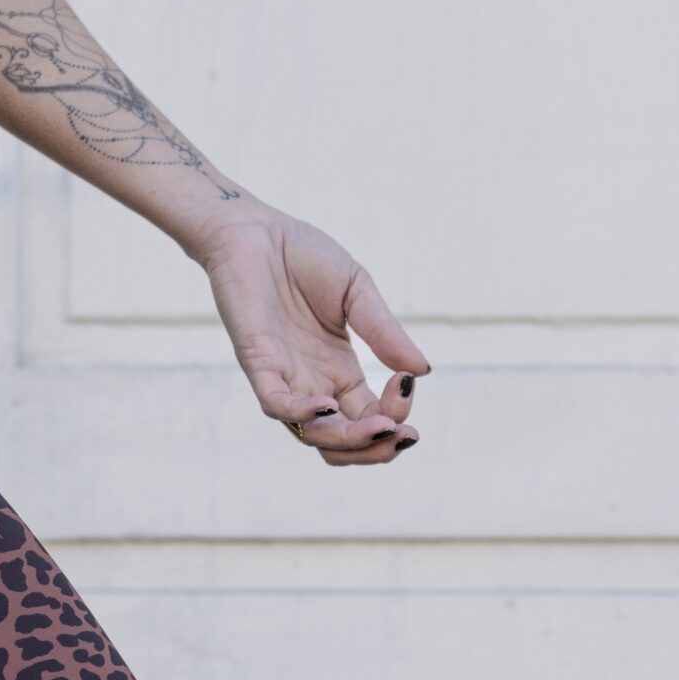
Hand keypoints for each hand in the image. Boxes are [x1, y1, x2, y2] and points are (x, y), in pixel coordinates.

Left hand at [200, 211, 428, 465]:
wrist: (257, 232)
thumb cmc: (304, 259)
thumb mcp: (357, 294)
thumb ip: (384, 333)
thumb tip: (422, 371)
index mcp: (340, 371)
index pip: (370, 415)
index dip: (394, 414)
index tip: (410, 385)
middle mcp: (312, 384)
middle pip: (342, 441)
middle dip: (376, 447)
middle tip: (403, 435)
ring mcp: (284, 378)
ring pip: (311, 435)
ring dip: (348, 439)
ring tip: (379, 427)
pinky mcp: (257, 364)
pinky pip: (275, 405)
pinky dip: (300, 414)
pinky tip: (326, 407)